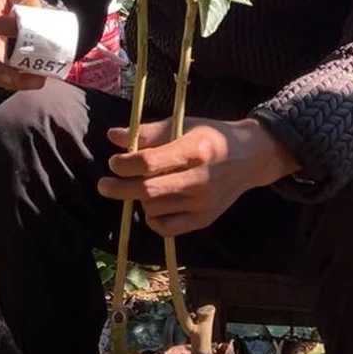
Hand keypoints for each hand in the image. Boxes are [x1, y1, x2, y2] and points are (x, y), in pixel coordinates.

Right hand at [0, 0, 47, 90]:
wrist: (2, 11)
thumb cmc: (11, 3)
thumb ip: (29, 4)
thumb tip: (40, 24)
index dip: (4, 28)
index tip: (22, 32)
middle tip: (16, 76)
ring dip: (13, 81)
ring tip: (37, 80)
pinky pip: (2, 80)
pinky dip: (20, 83)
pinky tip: (37, 81)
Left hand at [97, 116, 299, 236]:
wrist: (249, 158)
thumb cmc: (210, 137)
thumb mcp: (182, 124)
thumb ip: (148, 132)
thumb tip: (113, 135)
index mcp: (195, 150)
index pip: (150, 162)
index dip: (125, 163)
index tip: (113, 162)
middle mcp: (200, 179)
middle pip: (148, 190)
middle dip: (119, 188)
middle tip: (104, 184)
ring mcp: (203, 203)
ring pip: (154, 208)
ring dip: (140, 198)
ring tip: (143, 185)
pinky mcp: (204, 220)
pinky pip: (166, 228)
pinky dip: (152, 218)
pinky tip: (153, 204)